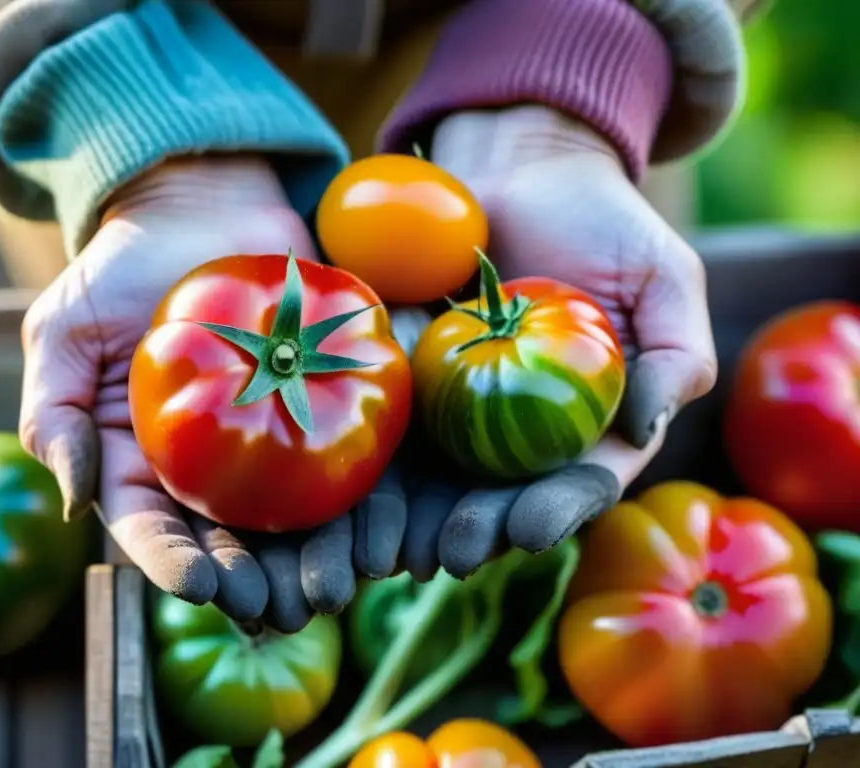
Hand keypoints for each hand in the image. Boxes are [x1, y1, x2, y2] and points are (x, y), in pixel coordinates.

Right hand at [17, 157, 357, 630]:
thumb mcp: (64, 332)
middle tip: (278, 609)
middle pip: (229, 541)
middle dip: (253, 584)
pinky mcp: (325, 405)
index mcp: (142, 463)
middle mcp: (207, 468)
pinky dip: (362, 499)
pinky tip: (379, 531)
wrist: (203, 206)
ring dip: (312, 560)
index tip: (199, 586)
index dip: (172, 563)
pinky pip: (345, 459)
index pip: (152, 529)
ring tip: (334, 587)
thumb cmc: (122, 269)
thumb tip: (74, 502)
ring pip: (292, 518)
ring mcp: (270, 439)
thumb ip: (53, 414)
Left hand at [362, 106, 717, 580]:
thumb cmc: (602, 221)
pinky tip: (354, 502)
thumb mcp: (664, 278)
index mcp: (588, 420)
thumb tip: (647, 426)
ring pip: (437, 480)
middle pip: (500, 495)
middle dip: (478, 530)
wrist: (516, 168)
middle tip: (453, 554)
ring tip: (395, 550)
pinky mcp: (405, 379)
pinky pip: (386, 430)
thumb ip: (677, 354)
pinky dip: (372, 469)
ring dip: (416, 522)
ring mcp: (460, 409)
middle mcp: (522, 429)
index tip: (529, 528)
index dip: (555, 510)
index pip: (576, 481)